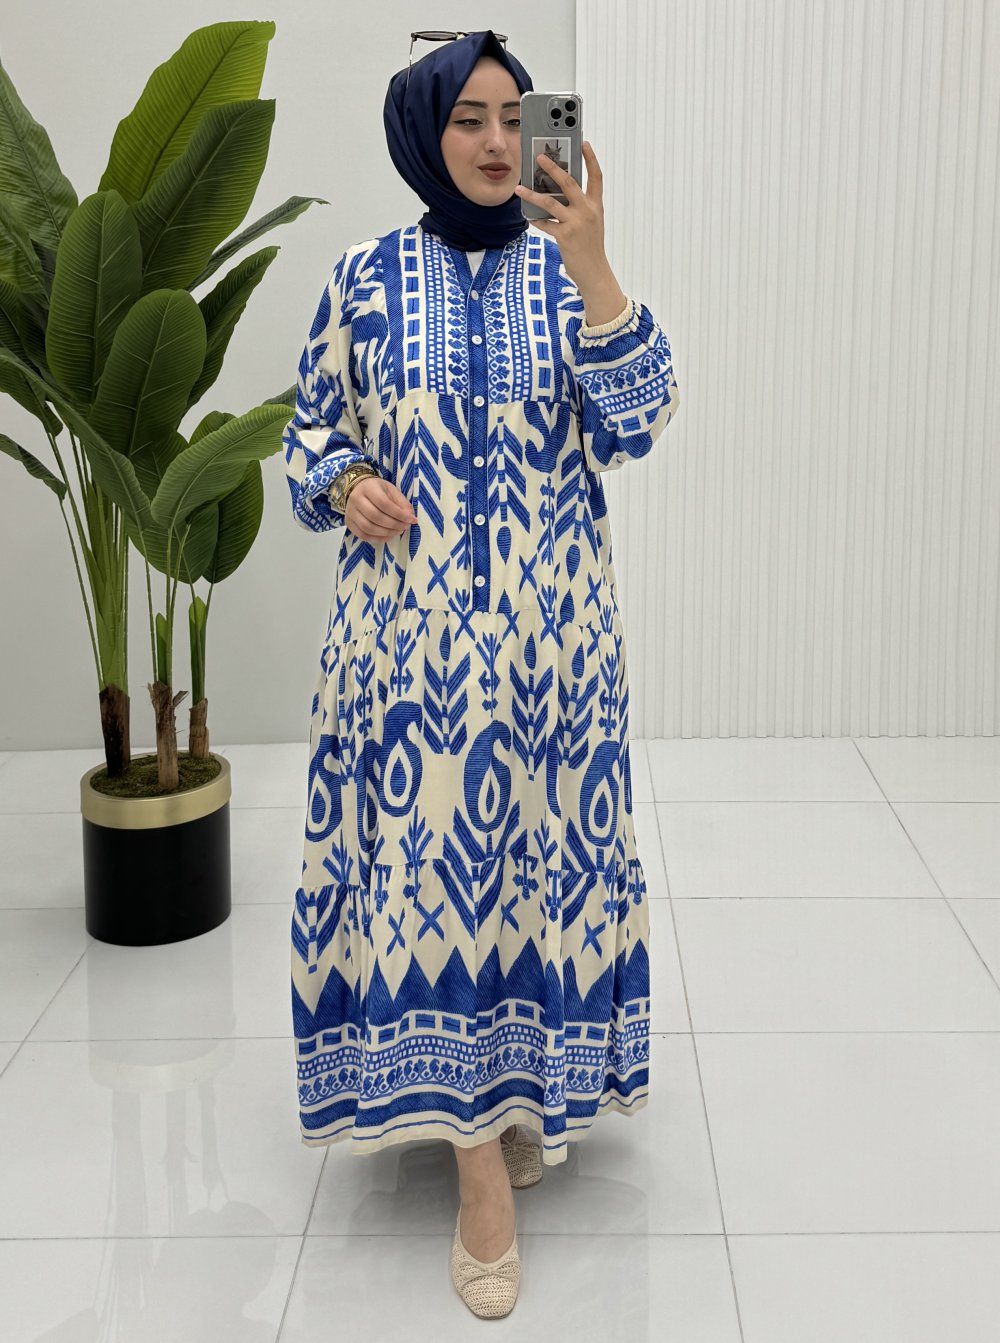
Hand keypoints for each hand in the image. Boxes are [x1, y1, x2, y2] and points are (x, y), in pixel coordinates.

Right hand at [345, 476, 416, 541]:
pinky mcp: (349, 523)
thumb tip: (410, 516)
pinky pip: (363, 535)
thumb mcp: (391, 490)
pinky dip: (377, 539)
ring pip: (368, 528)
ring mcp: (350, 512)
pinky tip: (388, 536)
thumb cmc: (377, 490)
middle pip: (376, 517)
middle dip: (394, 525)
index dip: (399, 514)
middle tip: (405, 527)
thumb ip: (401, 502)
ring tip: (398, 531)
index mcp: (368, 488)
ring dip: (386, 533)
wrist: (357, 489)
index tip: (411, 519)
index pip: (384, 503)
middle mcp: (356, 499)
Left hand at [513, 141, 609, 289]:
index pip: (596, 177)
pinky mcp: (565, 236)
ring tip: (520, 188)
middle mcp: (587, 211)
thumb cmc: (591, 247)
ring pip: (550, 202)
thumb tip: (558, 195)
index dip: (591, 159)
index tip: (584, 143)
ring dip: (532, 194)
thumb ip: (580, 207)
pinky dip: (536, 220)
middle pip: (569, 182)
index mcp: (595, 206)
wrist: (595, 271)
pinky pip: (545, 224)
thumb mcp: (591, 223)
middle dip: (553, 167)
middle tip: (540, 157)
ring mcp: (576, 223)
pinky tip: (528, 216)